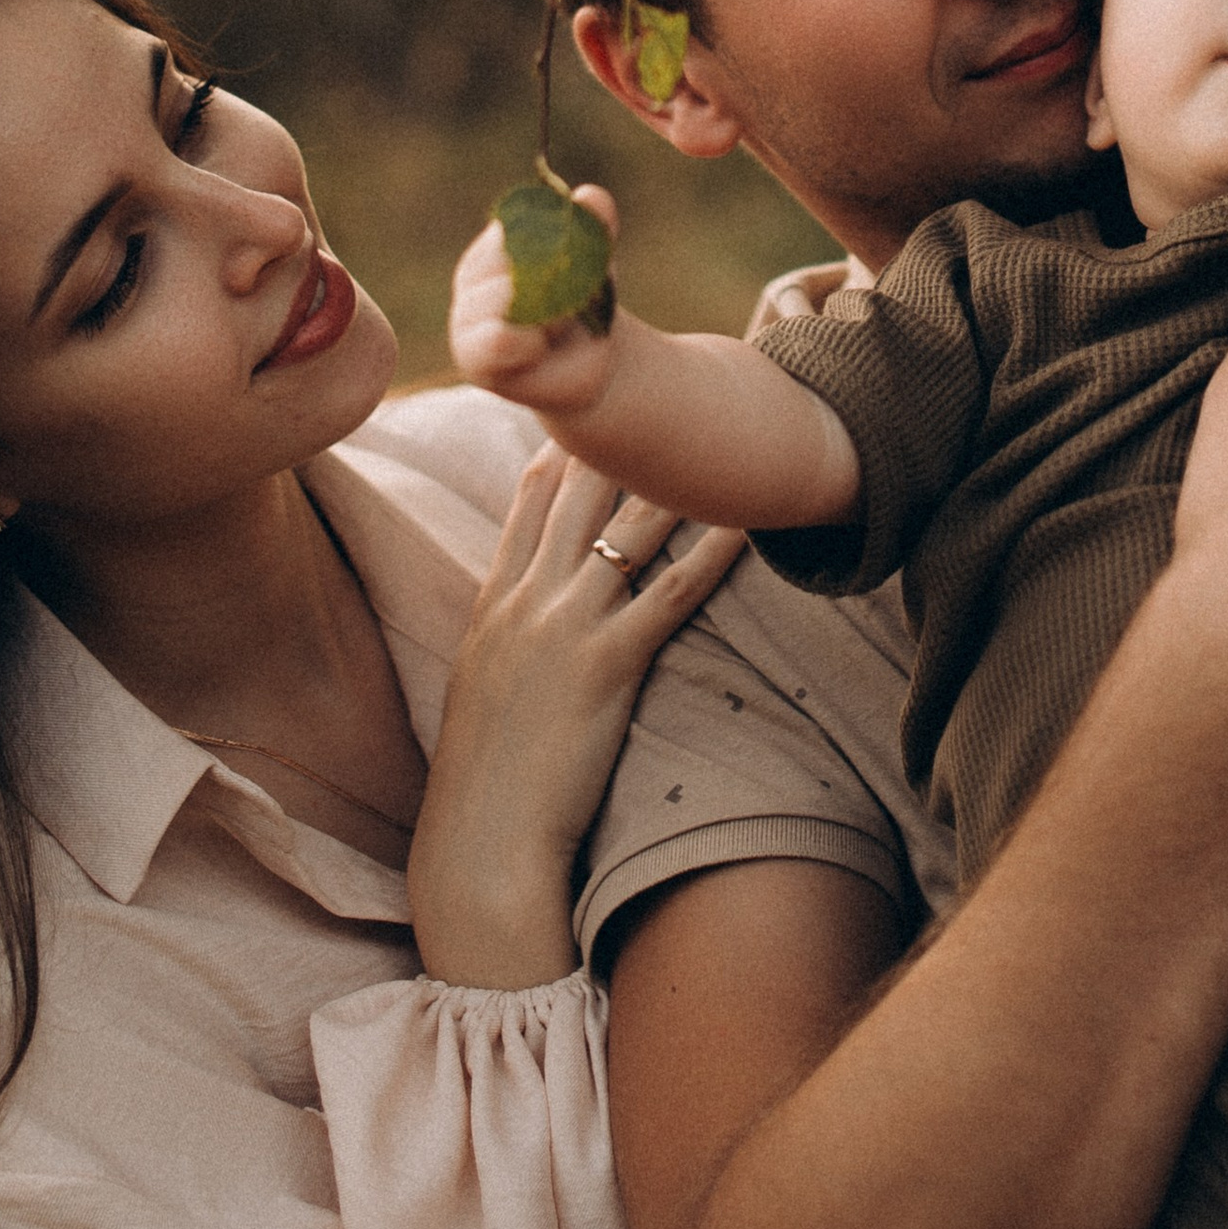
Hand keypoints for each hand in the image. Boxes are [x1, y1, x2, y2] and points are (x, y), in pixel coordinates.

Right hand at [406, 442, 740, 988]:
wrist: (481, 848)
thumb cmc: (488, 784)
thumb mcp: (483, 691)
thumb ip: (510, 640)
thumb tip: (536, 614)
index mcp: (493, 604)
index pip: (535, 495)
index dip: (577, 440)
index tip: (614, 399)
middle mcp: (524, 602)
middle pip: (581, 489)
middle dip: (627, 434)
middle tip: (681, 380)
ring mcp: (562, 629)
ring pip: (627, 528)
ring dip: (678, 477)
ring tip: (724, 431)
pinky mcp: (604, 668)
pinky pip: (668, 593)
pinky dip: (710, 552)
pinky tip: (746, 523)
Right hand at [449, 187, 622, 419]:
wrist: (589, 363)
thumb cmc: (587, 305)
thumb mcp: (597, 261)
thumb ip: (595, 227)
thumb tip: (590, 194)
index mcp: (495, 244)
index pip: (522, 226)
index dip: (560, 248)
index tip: (577, 269)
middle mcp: (471, 276)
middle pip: (516, 262)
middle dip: (559, 285)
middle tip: (572, 307)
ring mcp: (465, 316)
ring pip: (511, 299)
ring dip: (550, 317)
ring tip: (557, 329)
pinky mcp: (472, 357)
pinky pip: (500, 338)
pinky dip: (531, 343)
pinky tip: (539, 349)